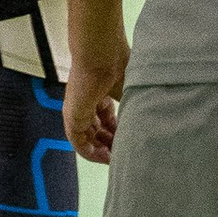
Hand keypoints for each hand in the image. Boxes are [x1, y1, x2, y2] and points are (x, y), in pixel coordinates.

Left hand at [64, 34, 126, 167]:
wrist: (101, 56)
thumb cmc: (117, 66)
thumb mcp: (128, 92)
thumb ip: (132, 110)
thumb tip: (146, 129)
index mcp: (100, 95)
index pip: (107, 121)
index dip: (119, 134)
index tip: (131, 143)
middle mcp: (87, 104)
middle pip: (97, 132)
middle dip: (112, 145)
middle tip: (125, 155)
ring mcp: (78, 111)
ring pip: (88, 139)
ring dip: (103, 152)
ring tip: (117, 160)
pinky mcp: (72, 117)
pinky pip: (78, 143)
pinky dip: (91, 153)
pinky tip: (106, 158)